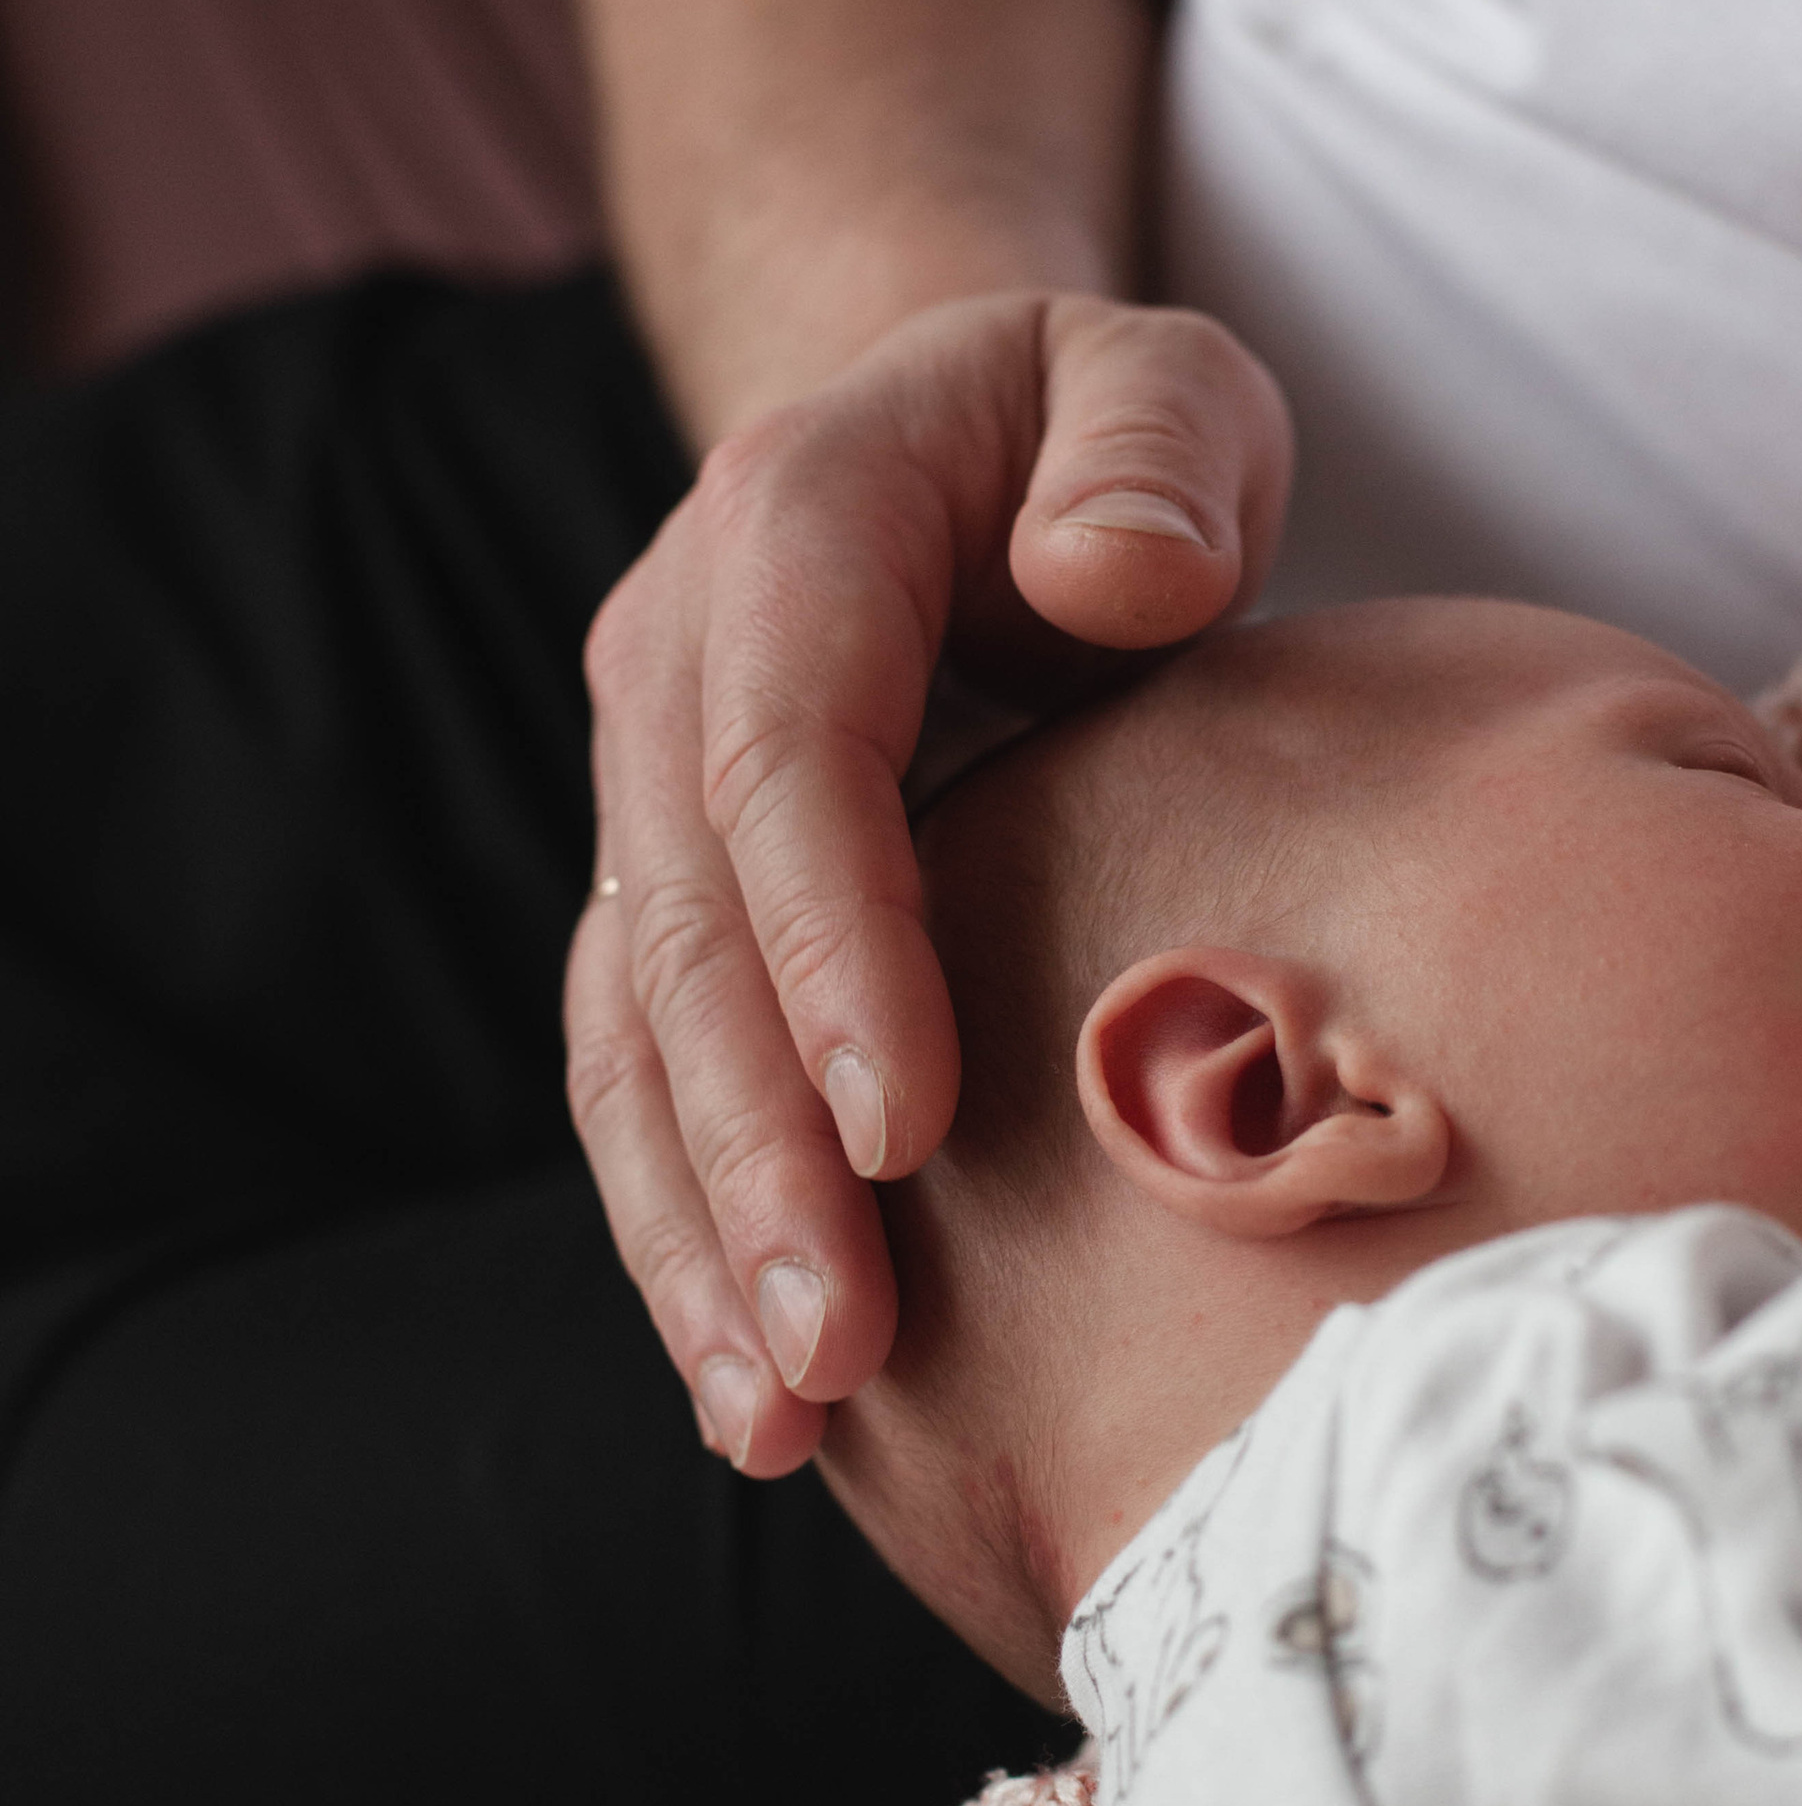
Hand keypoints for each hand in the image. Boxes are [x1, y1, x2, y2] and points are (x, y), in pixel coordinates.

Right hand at [567, 291, 1291, 1472]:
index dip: (831, 945)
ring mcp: (657, 799)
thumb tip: (1115, 578)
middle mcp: (677, 674)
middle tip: (837, 1356)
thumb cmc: (1096, 438)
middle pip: (684, 938)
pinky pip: (650, 1076)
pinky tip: (749, 1379)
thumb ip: (1153, 453)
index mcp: (793, 535)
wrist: (958, 451)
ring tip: (775, 1422)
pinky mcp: (681, 901)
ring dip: (697, 1234)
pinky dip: (689, 1226)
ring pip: (635, 1039)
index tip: (904, 1130)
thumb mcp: (1161, 384)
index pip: (787, 758)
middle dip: (753, 1155)